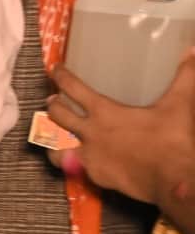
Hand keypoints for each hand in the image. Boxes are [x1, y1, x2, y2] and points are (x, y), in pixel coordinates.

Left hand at [48, 54, 194, 205]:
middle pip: (57, 115)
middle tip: (53, 101)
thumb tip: (193, 51)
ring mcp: (89, 156)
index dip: (61, 76)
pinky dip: (73, 161)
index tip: (55, 70)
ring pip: (55, 145)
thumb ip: (185, 77)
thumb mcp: (179, 105)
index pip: (73, 88)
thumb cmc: (173, 141)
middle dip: (52, 106)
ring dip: (53, 138)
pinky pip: (74, 166)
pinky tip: (78, 159)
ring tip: (53, 133)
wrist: (173, 182)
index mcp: (105, 112)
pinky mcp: (95, 176)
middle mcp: (90, 132)